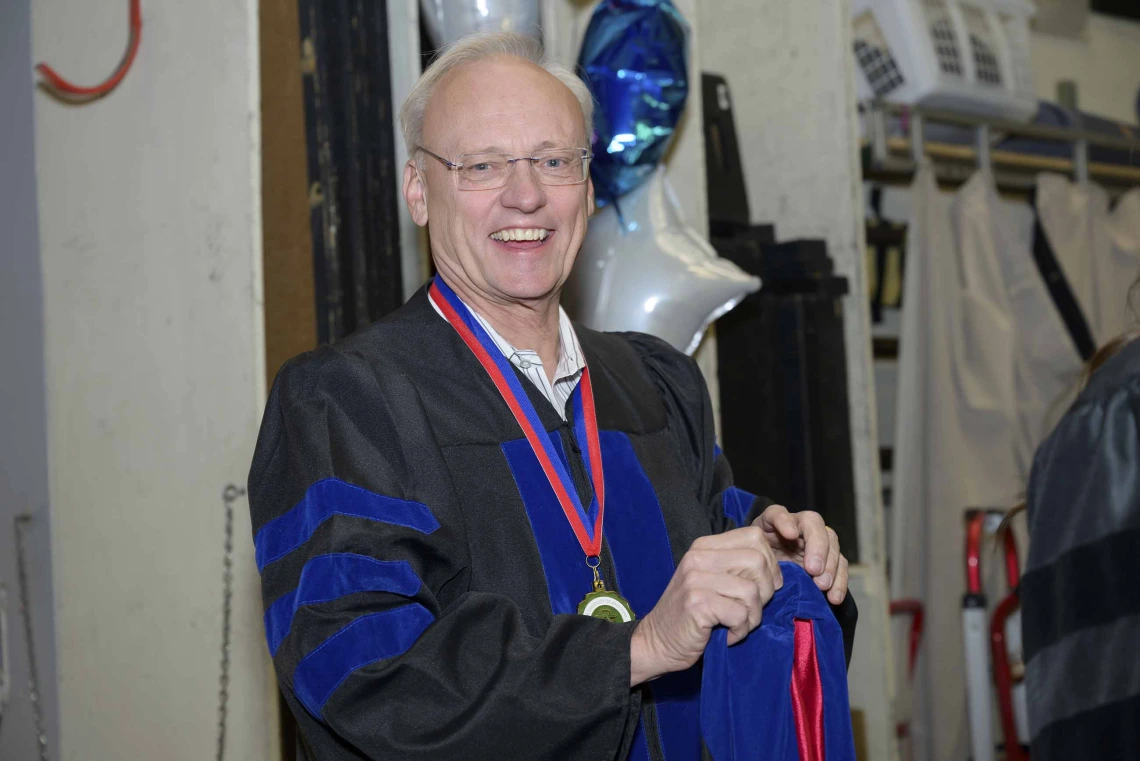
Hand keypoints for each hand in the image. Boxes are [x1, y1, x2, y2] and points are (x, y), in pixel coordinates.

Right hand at [630, 526, 780, 685]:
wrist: (657, 642)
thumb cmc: (692, 615)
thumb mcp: (712, 581)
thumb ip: (737, 568)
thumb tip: (777, 571)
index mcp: (704, 547)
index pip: (754, 536)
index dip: (769, 563)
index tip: (763, 586)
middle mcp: (698, 557)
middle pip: (758, 561)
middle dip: (766, 591)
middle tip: (750, 611)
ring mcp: (695, 579)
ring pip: (752, 590)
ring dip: (753, 616)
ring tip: (737, 625)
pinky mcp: (697, 604)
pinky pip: (740, 614)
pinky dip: (741, 631)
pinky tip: (728, 636)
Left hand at [754, 504, 848, 604]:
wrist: (767, 576)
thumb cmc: (757, 564)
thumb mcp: (752, 557)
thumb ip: (756, 555)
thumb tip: (770, 567)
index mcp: (774, 523)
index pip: (778, 513)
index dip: (784, 521)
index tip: (790, 534)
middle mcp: (798, 527)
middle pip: (814, 526)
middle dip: (817, 547)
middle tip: (813, 569)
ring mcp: (816, 542)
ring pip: (832, 544)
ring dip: (830, 566)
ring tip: (822, 585)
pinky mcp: (828, 561)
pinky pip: (840, 566)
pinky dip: (839, 582)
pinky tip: (834, 597)